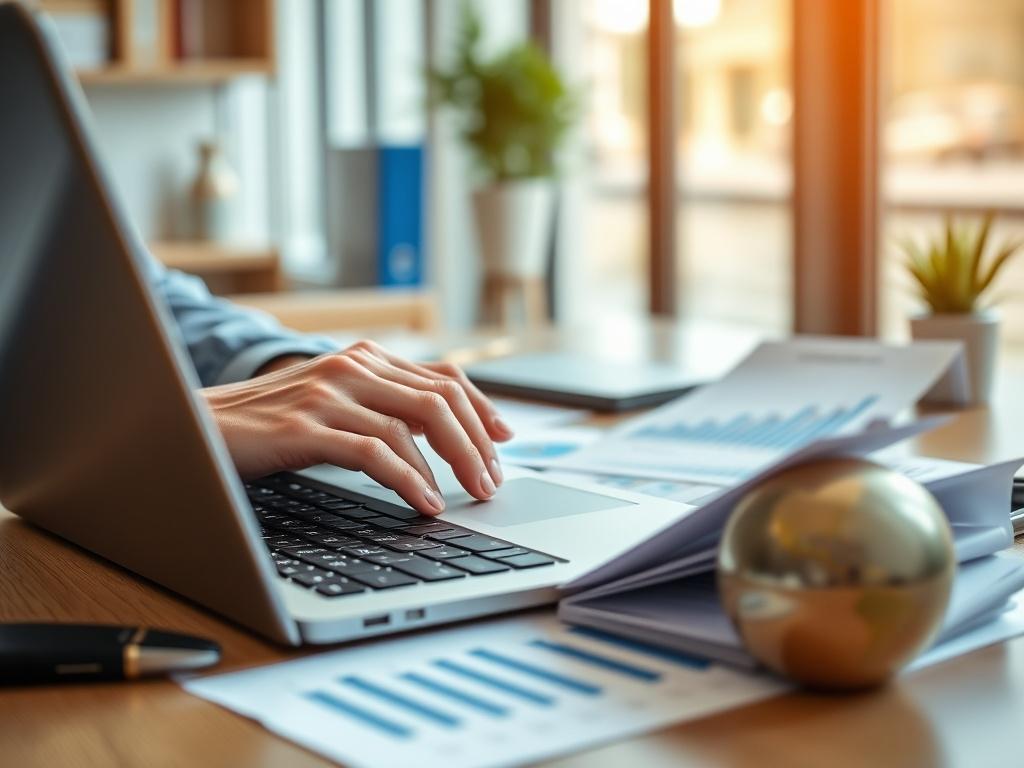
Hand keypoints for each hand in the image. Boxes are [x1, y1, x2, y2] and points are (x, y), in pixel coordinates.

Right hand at [200, 341, 513, 515]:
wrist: (195, 426)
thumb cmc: (267, 423)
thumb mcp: (331, 402)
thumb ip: (378, 405)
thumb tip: (437, 436)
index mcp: (363, 357)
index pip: (442, 376)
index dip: (481, 407)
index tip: (504, 439)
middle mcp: (351, 366)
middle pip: (440, 398)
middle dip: (476, 443)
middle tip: (492, 481)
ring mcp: (328, 393)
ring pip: (415, 424)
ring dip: (451, 466)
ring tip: (468, 497)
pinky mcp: (305, 426)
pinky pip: (375, 452)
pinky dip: (409, 480)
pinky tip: (423, 503)